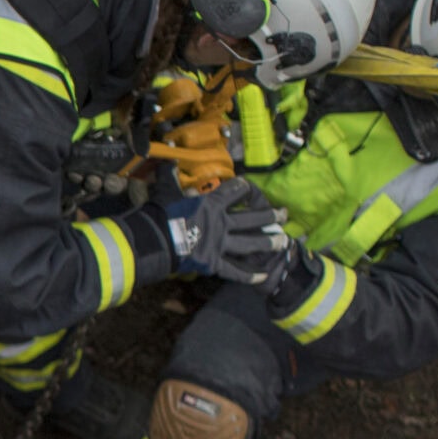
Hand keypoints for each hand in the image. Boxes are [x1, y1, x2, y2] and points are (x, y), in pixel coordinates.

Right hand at [165, 178, 293, 289]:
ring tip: (284, 241)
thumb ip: (170, 176)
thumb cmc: (159, 214)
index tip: (249, 187)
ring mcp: (220, 244)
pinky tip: (263, 276)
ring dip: (268, 242)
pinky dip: (248, 275)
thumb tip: (169, 162)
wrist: (153, 241)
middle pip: (252, 218)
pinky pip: (234, 270)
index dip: (244, 187)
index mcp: (212, 203)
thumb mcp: (165, 190)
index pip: (235, 191)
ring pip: (250, 243)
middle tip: (284, 215)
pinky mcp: (214, 262)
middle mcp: (222, 223)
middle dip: (270, 215)